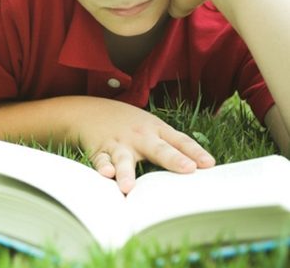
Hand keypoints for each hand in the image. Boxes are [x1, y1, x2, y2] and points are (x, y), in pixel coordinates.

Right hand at [73, 98, 214, 193]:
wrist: (89, 110)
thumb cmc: (128, 123)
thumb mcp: (151, 127)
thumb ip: (173, 145)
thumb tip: (205, 166)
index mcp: (155, 130)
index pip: (179, 140)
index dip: (194, 152)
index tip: (209, 164)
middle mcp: (139, 137)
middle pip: (158, 148)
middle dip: (173, 159)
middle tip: (188, 169)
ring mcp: (119, 144)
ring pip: (124, 159)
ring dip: (127, 172)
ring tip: (129, 187)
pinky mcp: (99, 151)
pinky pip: (101, 160)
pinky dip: (103, 167)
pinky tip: (106, 174)